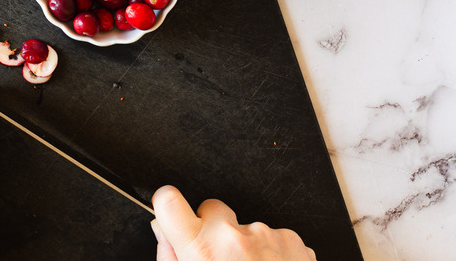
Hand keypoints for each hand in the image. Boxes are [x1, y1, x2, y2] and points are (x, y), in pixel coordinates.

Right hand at [151, 186, 315, 260]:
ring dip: (244, 246)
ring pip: (244, 226)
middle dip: (212, 229)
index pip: (169, 201)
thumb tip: (163, 231)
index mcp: (200, 249)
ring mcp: (265, 236)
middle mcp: (232, 237)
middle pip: (211, 208)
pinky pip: (272, 236)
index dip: (167, 205)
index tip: (171, 212)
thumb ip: (170, 257)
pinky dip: (269, 253)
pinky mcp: (292, 241)